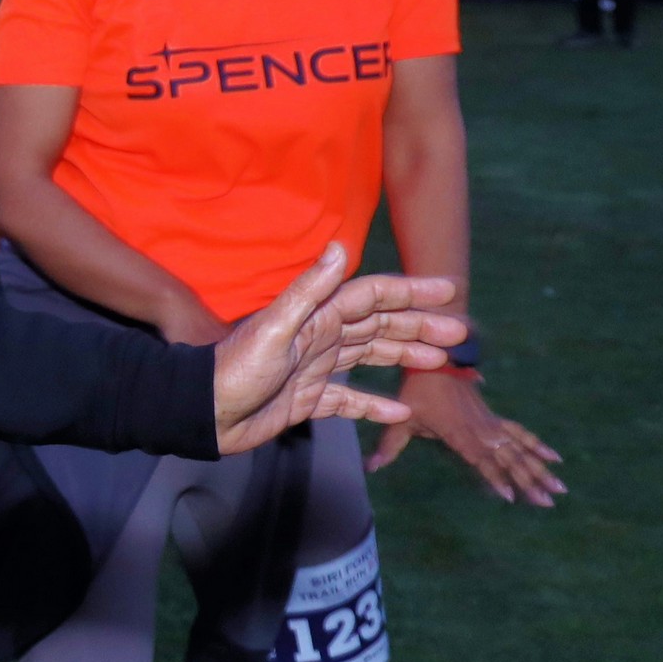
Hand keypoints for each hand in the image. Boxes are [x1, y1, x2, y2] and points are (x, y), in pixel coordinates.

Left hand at [206, 245, 464, 454]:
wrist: (204, 413)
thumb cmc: (236, 369)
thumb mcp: (276, 327)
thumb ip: (310, 290)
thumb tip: (341, 247)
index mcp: (317, 317)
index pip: (372, 297)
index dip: (409, 292)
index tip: (447, 291)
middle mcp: (321, 338)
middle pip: (379, 326)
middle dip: (419, 326)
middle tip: (458, 333)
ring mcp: (316, 369)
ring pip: (370, 357)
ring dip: (404, 356)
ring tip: (440, 362)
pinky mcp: (308, 400)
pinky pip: (349, 400)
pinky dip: (374, 404)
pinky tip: (401, 409)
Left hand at [368, 367, 564, 503]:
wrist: (437, 358)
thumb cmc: (417, 390)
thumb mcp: (402, 419)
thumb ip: (389, 445)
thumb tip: (370, 467)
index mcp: (460, 435)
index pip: (482, 461)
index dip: (496, 478)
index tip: (512, 497)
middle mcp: (481, 431)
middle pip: (511, 460)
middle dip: (530, 481)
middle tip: (549, 502)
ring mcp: (490, 424)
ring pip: (521, 450)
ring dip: (541, 469)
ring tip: (560, 488)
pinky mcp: (493, 418)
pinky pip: (520, 433)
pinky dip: (537, 446)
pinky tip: (554, 457)